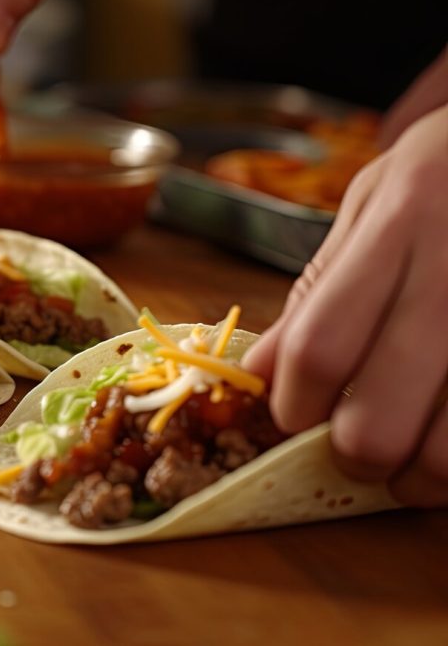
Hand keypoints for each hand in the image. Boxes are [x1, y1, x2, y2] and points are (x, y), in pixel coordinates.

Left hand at [243, 103, 447, 506]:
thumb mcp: (375, 201)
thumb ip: (318, 289)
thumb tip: (257, 370)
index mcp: (402, 224)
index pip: (318, 348)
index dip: (292, 404)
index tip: (294, 415)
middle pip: (379, 418)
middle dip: (354, 453)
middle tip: (355, 448)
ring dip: (422, 478)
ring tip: (414, 462)